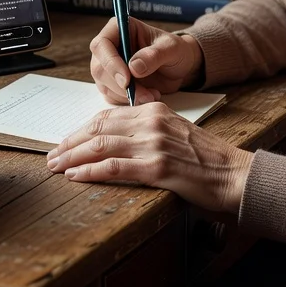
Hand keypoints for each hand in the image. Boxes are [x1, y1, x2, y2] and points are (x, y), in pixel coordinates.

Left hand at [46, 101, 252, 213]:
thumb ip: (147, 131)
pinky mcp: (157, 167)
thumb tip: (115, 141)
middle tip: (52, 155)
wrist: (233, 173)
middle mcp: (151, 122)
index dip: (81, 129)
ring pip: (101, 146)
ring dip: (73, 157)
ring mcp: (154, 144)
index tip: (66, 141)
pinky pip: (114, 167)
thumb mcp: (174, 133)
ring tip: (56, 166)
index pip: (107, 115)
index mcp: (154, 110)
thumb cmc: (205, 158)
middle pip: (99, 128)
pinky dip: (90, 171)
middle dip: (71, 143)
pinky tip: (76, 176)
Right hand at [88, 16, 204, 105]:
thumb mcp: (172, 49)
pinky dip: (128, 102)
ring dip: (127, 96)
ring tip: (152, 95)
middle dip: (121, 85)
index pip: (101, 44)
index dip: (110, 63)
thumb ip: (154, 55)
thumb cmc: (176, 51)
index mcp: (119, 29)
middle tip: (146, 94)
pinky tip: (147, 97)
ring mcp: (109, 67)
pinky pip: (111, 97)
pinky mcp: (112, 84)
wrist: (180, 68)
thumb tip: (133, 67)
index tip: (127, 80)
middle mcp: (109, 47)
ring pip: (104, 85)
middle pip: (99, 68)